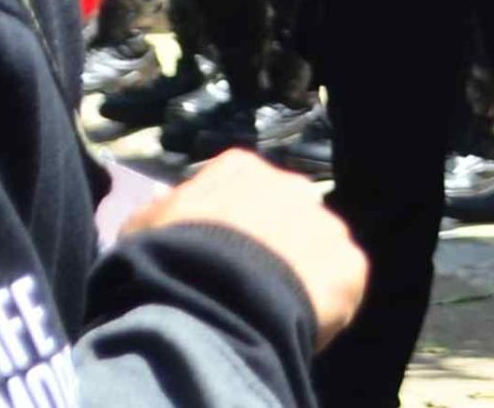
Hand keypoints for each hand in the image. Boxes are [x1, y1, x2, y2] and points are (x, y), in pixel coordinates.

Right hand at [123, 150, 365, 349]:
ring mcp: (328, 224)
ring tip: (266, 309)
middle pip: (284, 215)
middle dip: (268, 245)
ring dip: (297, 274)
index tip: (212, 253)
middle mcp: (294, 186)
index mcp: (242, 170)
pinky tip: (292, 324)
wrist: (211, 295)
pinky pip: (338, 286)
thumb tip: (165, 205)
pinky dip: (320, 307)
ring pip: (315, 250)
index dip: (225, 225)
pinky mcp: (351, 265)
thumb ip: (161, 212)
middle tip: (242, 283)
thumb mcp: (142, 229)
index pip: (238, 188)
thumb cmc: (167, 257)